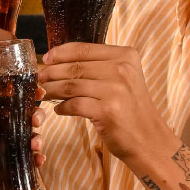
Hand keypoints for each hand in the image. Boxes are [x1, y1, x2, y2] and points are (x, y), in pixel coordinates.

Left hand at [0, 99, 46, 189]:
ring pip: (34, 138)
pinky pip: (32, 160)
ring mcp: (14, 148)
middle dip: (38, 115)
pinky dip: (39, 159)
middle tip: (35, 119)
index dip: (28, 94)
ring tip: (35, 144)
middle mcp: (8, 131)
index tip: (38, 89)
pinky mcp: (17, 165)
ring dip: (39, 138)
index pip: (13, 103)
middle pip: (29, 118)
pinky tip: (38, 159)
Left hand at [39, 42, 177, 162]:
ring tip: (43, 94)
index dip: (60, 53)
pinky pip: (74, 104)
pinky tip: (59, 110)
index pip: (84, 49)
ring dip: (52, 90)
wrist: (149, 140)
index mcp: (125, 56)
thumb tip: (60, 60)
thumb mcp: (123, 79)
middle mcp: (121, 69)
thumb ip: (100, 66)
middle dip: (52, 72)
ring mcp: (115, 90)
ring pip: (70, 85)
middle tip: (39, 78)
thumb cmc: (131, 109)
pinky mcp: (107, 111)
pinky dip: (63, 107)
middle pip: (75, 67)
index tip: (46, 59)